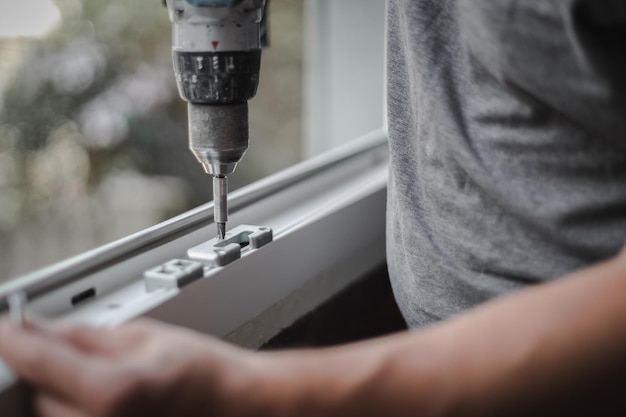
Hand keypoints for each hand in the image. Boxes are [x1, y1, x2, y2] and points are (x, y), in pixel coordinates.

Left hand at [0, 319, 268, 416]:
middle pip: (38, 392)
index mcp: (111, 392)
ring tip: (102, 374)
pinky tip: (99, 393)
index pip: (36, 360)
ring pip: (51, 414)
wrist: (234, 405)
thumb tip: (39, 327)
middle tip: (67, 344)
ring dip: (59, 391)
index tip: (6, 325)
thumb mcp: (144, 336)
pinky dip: (74, 407)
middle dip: (46, 366)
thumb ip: (84, 335)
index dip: (13, 338)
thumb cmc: (204, 373)